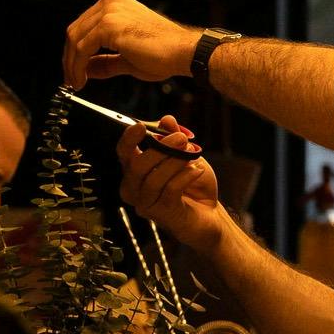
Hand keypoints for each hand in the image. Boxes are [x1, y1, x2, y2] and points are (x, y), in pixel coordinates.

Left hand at [64, 0, 201, 87]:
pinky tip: (82, 79)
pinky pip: (82, 48)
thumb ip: (105, 62)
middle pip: (75, 30)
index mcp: (115, 3)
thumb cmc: (165, 53)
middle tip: (71, 79)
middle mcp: (110, 2)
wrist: (183, 52)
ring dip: (72, 65)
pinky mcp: (108, 25)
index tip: (74, 70)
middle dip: (69, 59)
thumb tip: (87, 69)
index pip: (83, 26)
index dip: (74, 51)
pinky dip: (77, 66)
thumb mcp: (127, 58)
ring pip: (75, 39)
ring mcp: (109, 11)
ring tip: (76, 82)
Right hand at [117, 114, 225, 254]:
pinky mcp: (161, 215)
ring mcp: (146, 204)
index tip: (140, 126)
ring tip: (193, 155)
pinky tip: (197, 170)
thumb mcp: (187, 156)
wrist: (210, 213)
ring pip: (153, 180)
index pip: (123, 153)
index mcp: (135, 170)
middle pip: (137, 166)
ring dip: (174, 163)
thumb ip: (174, 138)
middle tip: (181, 139)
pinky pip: (170, 191)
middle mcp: (134, 188)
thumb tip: (168, 119)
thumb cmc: (194, 185)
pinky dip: (185, 177)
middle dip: (160, 149)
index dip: (128, 140)